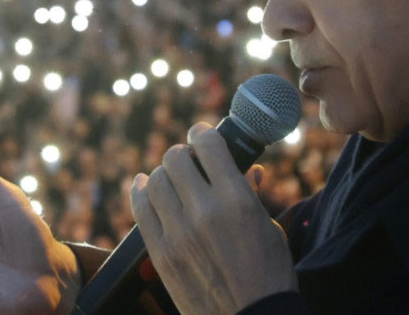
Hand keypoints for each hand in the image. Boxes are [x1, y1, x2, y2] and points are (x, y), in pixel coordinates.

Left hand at [130, 122, 297, 313]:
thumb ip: (251, 194)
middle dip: (182, 154)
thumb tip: (248, 168)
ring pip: (154, 180)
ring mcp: (178, 233)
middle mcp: (204, 211)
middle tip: (189, 162)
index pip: (207, 144)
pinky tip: (143, 185)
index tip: (202, 135)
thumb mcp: (269, 229)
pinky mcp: (160, 253)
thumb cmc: (269, 275)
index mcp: (237, 200)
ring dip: (163, 174)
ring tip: (172, 179)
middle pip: (174, 158)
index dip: (202, 134)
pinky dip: (139, 191)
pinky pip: (139, 208)